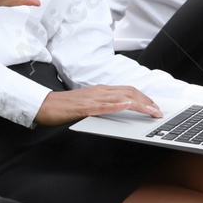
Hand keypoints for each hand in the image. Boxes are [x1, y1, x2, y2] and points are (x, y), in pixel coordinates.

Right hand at [34, 86, 161, 125]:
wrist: (43, 105)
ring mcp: (92, 98)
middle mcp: (99, 91)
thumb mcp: (89, 105)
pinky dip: (116, 106)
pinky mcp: (83, 107)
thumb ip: (103, 106)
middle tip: (159, 112)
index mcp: (101, 90)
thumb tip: (120, 110)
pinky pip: (102, 105)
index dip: (144, 97)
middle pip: (128, 92)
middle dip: (147, 101)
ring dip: (138, 104)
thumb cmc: (64, 107)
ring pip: (119, 98)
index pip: (128, 91)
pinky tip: (125, 107)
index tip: (156, 106)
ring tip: (151, 111)